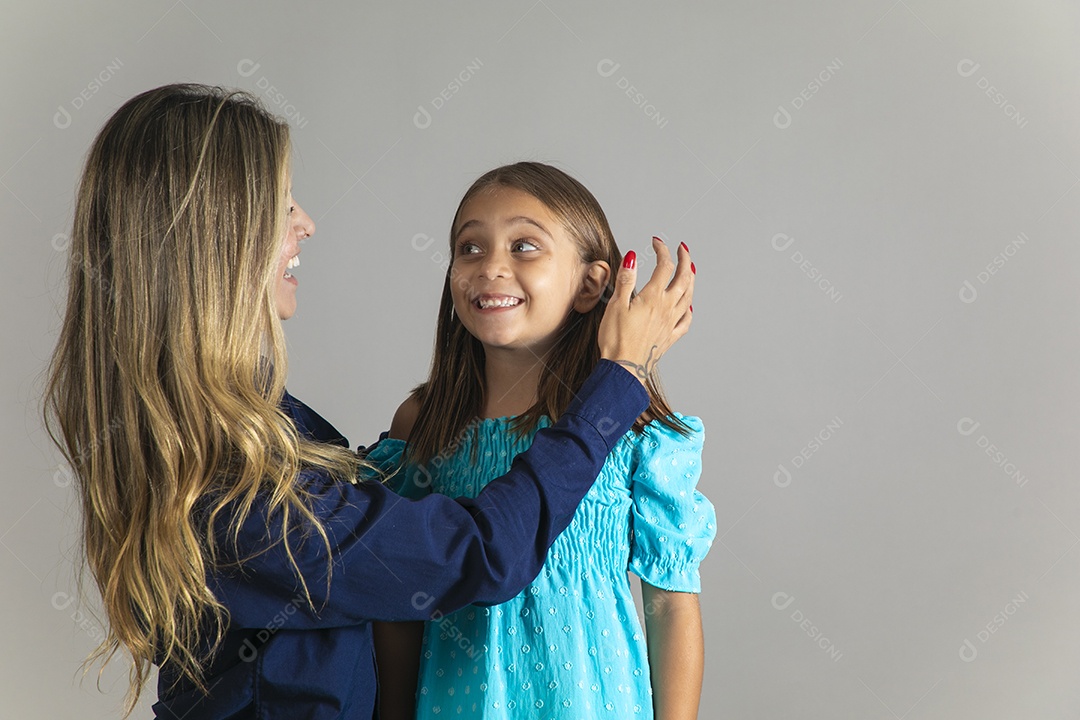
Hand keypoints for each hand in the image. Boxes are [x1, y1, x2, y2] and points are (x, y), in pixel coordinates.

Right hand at [598, 237, 693, 384]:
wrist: (624, 367)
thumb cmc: (616, 338)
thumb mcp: (615, 304)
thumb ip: (626, 279)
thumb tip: (633, 257)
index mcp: (653, 297)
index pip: (664, 266)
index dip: (662, 250)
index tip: (656, 241)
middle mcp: (666, 308)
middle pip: (684, 278)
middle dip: (685, 260)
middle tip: (683, 249)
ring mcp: (671, 323)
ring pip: (689, 296)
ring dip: (691, 280)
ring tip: (690, 270)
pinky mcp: (669, 337)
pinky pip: (686, 321)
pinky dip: (690, 309)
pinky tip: (689, 307)